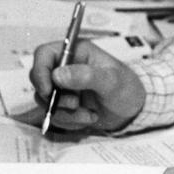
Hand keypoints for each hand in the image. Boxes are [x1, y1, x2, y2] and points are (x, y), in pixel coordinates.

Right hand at [29, 38, 145, 131]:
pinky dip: (70, 121)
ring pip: (46, 101)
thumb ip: (86, 76)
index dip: (40, 71)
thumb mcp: (111, 80)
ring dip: (65, 113)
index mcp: (76, 51)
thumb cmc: (127, 88)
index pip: (44, 54)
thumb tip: (58, 75)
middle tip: (75, 104)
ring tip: (88, 113)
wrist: (134, 110)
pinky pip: (55, 115)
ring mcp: (64, 87)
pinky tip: (89, 117)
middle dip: (55, 98)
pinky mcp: (65, 104)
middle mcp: (66, 67)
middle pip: (40, 80)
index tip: (48, 90)